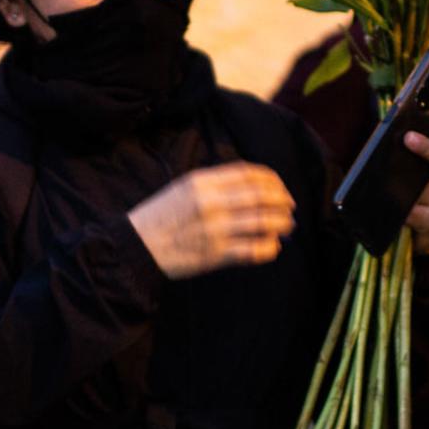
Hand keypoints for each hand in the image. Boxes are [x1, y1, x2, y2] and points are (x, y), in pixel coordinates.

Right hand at [127, 161, 295, 278]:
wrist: (139, 245)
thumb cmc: (162, 216)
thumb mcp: (184, 187)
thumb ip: (215, 183)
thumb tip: (251, 184)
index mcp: (203, 182)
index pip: (249, 174)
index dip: (271, 180)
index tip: (279, 188)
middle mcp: (212, 203)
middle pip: (261, 196)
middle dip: (282, 201)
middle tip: (289, 207)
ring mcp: (215, 229)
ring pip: (263, 222)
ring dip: (281, 224)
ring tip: (287, 226)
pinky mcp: (216, 254)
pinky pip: (253, 250)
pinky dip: (269, 248)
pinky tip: (272, 246)